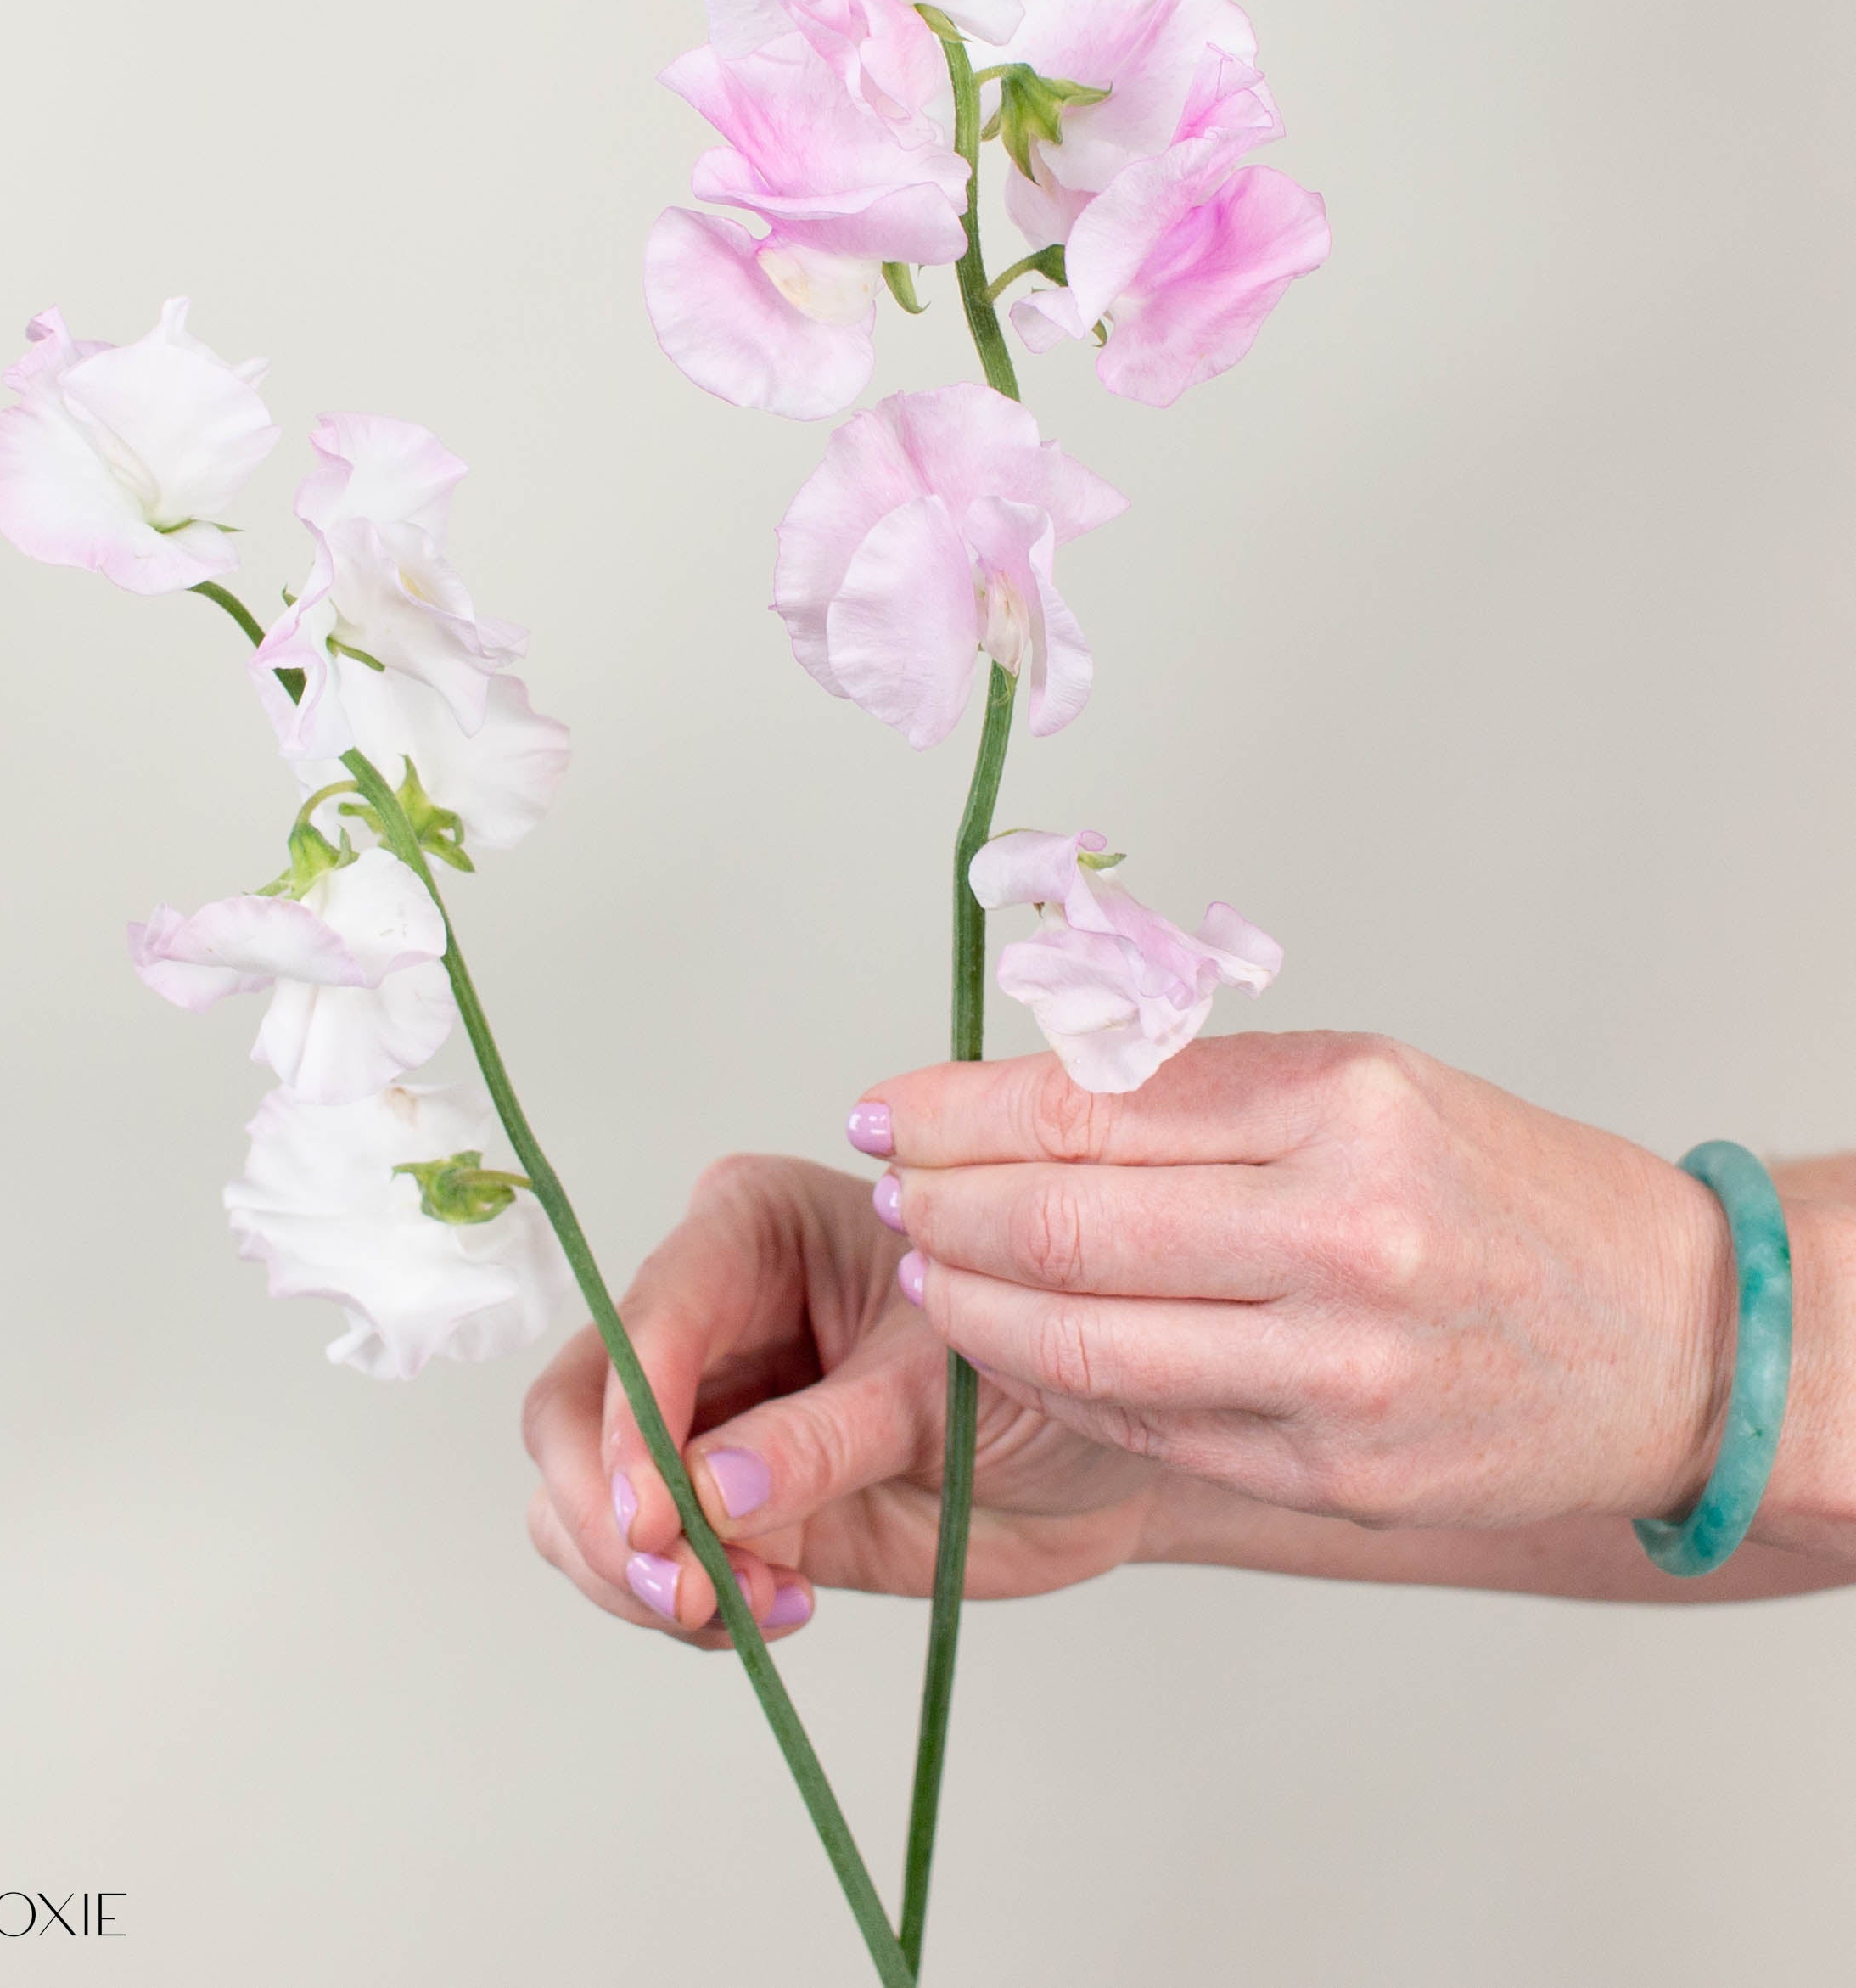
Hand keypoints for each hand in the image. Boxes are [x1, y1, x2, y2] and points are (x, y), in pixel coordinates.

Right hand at [521, 1154, 1161, 1644]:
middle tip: (685, 1596)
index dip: (634, 1422)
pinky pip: (638, 1560)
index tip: (655, 1523)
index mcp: (752, 1228)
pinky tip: (775, 1609)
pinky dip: (676, 1604)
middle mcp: (703, 1311)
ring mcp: (698, 1411)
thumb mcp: (943, 1397)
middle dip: (610, 1512)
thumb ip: (822, 1442)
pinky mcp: (711, 1502)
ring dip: (637, 1573)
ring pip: (581, 1490)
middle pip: (577, 1406)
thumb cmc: (1033, 1378)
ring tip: (750, 1609)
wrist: (1090, 1466)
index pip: (649, 1318)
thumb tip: (704, 1497)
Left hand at [875, 1032, 1739, 1531]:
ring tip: (929, 1262)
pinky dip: (1051, 1377)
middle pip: (1064, 1223)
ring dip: (972, 1300)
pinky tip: (1011, 1338)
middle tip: (893, 1183)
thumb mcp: (1362, 1085)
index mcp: (1343, 1106)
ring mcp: (1336, 1370)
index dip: (958, 1110)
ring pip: (1079, 1340)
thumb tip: (1011, 1096)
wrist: (1665, 1335)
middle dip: (941, 1201)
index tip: (891, 1107)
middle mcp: (1343, 1234)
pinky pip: (1141, 1421)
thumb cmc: (1497, 1189)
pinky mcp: (1332, 1472)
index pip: (1088, 1106)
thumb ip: (1193, 1092)